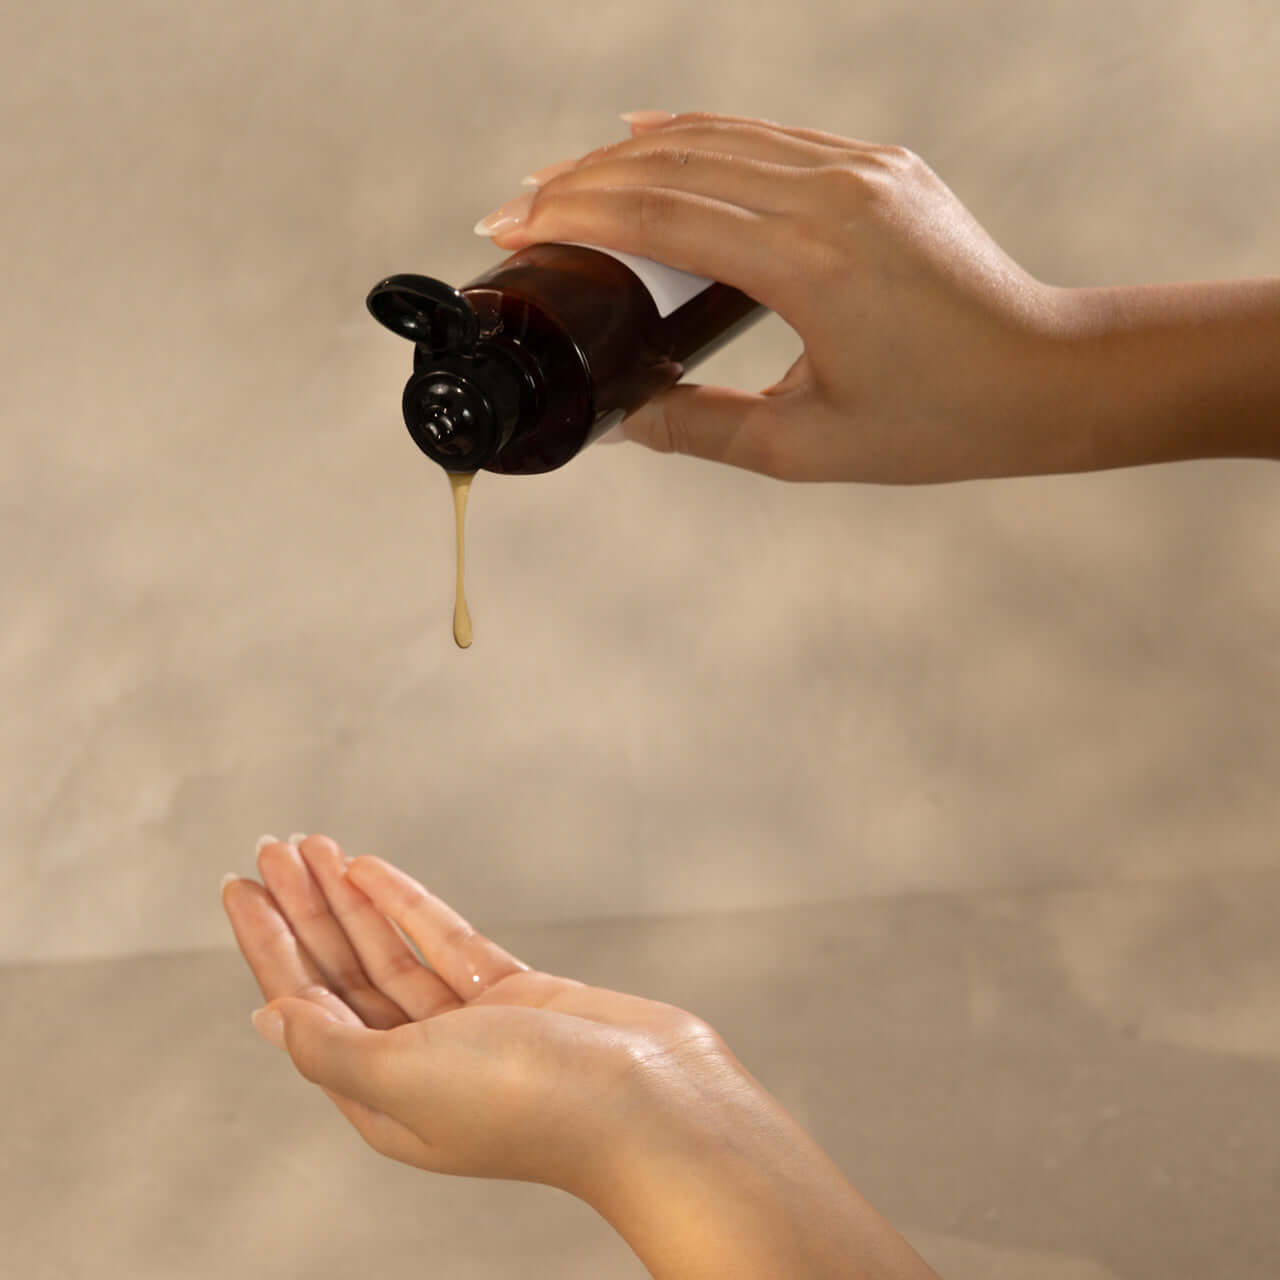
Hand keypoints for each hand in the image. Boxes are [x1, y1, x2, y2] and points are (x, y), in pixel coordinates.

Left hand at [220, 835, 736, 1198]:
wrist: (647, 1100)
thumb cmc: (532, 1105)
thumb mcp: (410, 1080)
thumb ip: (334, 1048)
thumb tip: (270, 1016)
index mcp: (382, 1099)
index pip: (304, 1006)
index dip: (268, 943)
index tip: (237, 886)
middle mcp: (416, 1063)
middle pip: (341, 973)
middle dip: (302, 910)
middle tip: (270, 849)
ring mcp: (466, 1026)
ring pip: (388, 950)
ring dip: (347, 899)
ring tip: (311, 846)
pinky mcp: (512, 995)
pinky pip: (443, 940)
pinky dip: (406, 904)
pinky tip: (372, 871)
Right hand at [483, 110, 1075, 483]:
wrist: (1047, 376)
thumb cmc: (942, 420)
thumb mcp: (806, 446)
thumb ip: (701, 430)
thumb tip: (623, 420)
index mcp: (810, 265)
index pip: (661, 216)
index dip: (575, 215)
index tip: (513, 225)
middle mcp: (833, 196)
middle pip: (675, 161)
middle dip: (584, 177)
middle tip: (520, 204)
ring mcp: (861, 169)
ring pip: (718, 136)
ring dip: (633, 153)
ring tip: (570, 178)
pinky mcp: (880, 165)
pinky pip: (769, 135)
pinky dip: (701, 138)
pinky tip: (656, 141)